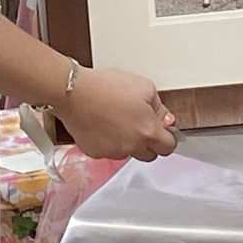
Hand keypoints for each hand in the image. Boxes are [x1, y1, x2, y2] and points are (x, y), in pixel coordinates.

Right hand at [54, 66, 178, 161]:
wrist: (74, 92)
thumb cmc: (107, 87)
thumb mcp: (145, 87)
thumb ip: (160, 108)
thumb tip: (166, 120)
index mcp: (148, 132)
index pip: (168, 147)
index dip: (167, 137)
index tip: (163, 129)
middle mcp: (132, 147)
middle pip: (149, 155)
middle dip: (149, 142)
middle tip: (140, 123)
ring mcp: (112, 152)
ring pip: (128, 153)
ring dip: (128, 142)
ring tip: (118, 119)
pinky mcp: (95, 152)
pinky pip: (108, 151)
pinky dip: (109, 142)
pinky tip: (103, 124)